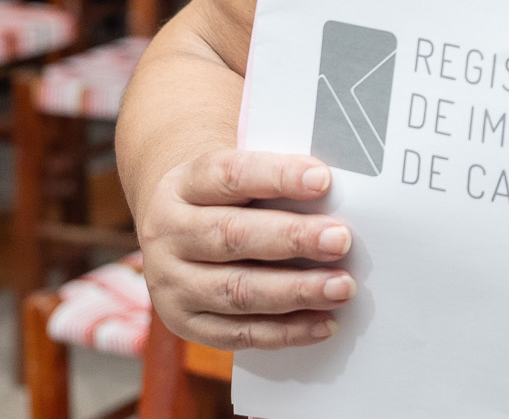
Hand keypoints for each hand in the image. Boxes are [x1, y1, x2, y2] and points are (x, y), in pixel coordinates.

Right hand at [135, 148, 356, 349]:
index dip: (277, 176)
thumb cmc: (226, 200)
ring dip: (296, 291)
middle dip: (293, 238)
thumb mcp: (238, 178)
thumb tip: (336, 198)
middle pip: (231, 235)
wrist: (175, 233)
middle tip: (340, 240)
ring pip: (236, 290)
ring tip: (341, 286)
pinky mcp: (185, 324)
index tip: (323, 180)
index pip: (229, 175)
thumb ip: (277, 183)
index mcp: (182, 186)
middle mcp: (168, 235)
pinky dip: (286, 331)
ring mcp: (170, 284)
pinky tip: (324, 323)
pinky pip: (238, 334)